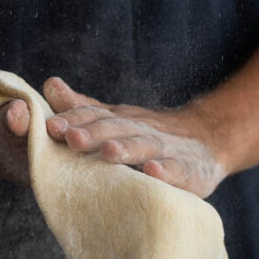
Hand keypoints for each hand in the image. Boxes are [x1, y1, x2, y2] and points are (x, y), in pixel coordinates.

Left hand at [42, 77, 226, 197]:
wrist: (208, 139)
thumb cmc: (150, 134)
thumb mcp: (117, 119)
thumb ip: (84, 107)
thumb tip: (50, 85)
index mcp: (121, 121)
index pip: (95, 116)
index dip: (74, 119)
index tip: (51, 127)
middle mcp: (142, 131)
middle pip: (116, 129)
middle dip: (93, 133)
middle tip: (72, 138)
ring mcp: (167, 150)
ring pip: (144, 147)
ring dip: (126, 149)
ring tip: (108, 152)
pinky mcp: (190, 171)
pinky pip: (178, 171)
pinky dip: (166, 172)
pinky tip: (152, 172)